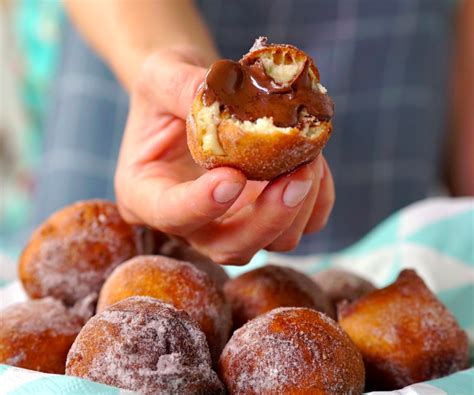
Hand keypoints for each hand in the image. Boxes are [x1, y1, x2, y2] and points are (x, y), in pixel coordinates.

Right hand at [115, 47, 334, 264]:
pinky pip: (300, 227)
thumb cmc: (167, 89)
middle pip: (228, 247)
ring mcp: (230, 222)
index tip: (233, 176)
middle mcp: (190, 220)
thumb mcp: (161, 75)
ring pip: (270, 244)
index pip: (170, 214)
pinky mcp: (264, 215)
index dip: (202, 205)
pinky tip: (315, 164)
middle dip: (268, 217)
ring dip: (299, 206)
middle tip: (298, 173)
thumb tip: (223, 96)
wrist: (191, 98)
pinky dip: (316, 201)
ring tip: (310, 156)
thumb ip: (182, 86)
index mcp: (147, 193)